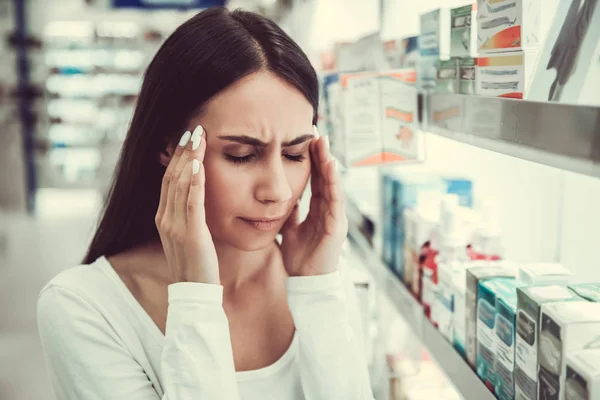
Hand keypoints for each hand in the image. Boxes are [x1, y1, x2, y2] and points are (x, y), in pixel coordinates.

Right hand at [155, 125, 219, 283]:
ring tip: (197, 137)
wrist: (194, 293)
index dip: (176, 158)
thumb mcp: (188, 234)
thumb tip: (197, 195)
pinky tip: (198, 164)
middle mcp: (165, 218)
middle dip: (182, 151)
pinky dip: (194, 182)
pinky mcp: (190, 234)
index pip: (168, 180)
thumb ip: (188, 214)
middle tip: (193, 128)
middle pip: (171, 177)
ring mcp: (175, 226)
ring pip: (179, 185)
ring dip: (189, 159)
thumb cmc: (196, 263)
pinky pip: (191, 203)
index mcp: (163, 218)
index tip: (186, 138)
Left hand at [280, 130, 347, 275]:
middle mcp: (328, 209)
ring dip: (328, 162)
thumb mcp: (290, 228)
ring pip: (332, 183)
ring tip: (323, 142)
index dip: (311, 159)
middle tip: (316, 130)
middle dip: (320, 153)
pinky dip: (333, 181)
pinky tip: (330, 165)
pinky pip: (335, 199)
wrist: (306, 281)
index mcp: (317, 209)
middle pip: (325, 176)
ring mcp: (334, 216)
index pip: (315, 178)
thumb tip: (282, 196)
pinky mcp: (336, 225)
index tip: (305, 138)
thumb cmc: (300, 257)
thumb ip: (289, 212)